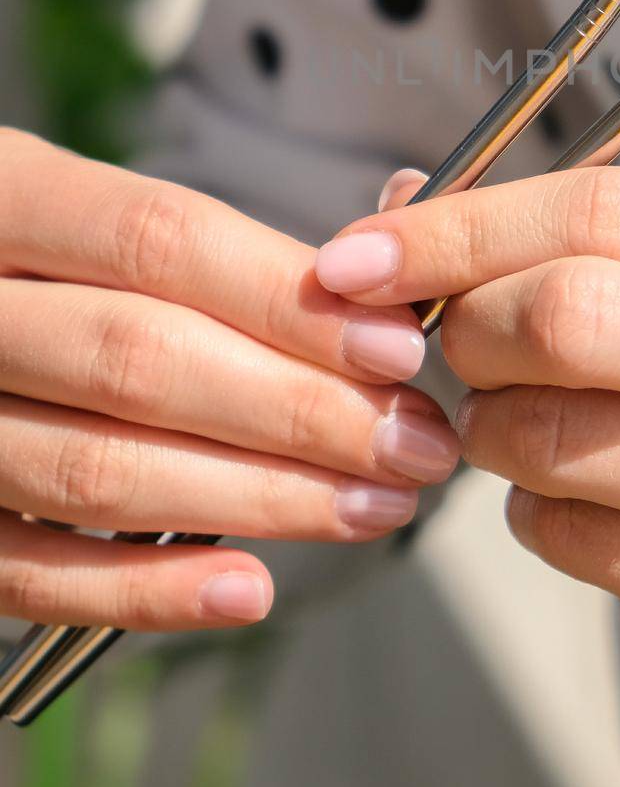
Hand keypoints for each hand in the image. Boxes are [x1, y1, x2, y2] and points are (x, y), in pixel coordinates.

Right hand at [0, 132, 456, 632]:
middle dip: (300, 411)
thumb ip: (214, 245)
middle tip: (413, 445)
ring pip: (96, 472)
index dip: (287, 299)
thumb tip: (389, 279)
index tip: (399, 350)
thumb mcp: (84, 211)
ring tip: (372, 508)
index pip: (162, 241)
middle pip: (141, 360)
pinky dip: (144, 591)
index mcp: (7, 196)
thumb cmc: (37, 268)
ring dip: (256, 500)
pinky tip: (248, 588)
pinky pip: (30, 575)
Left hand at [316, 166, 619, 744]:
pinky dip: (539, 514)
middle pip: (568, 321)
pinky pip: (568, 540)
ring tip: (534, 426)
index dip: (459, 230)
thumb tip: (405, 199)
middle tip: (463, 349)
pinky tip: (594, 501)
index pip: (601, 212)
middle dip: (470, 334)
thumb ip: (595, 237)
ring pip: (548, 443)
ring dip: (493, 434)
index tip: (358, 254)